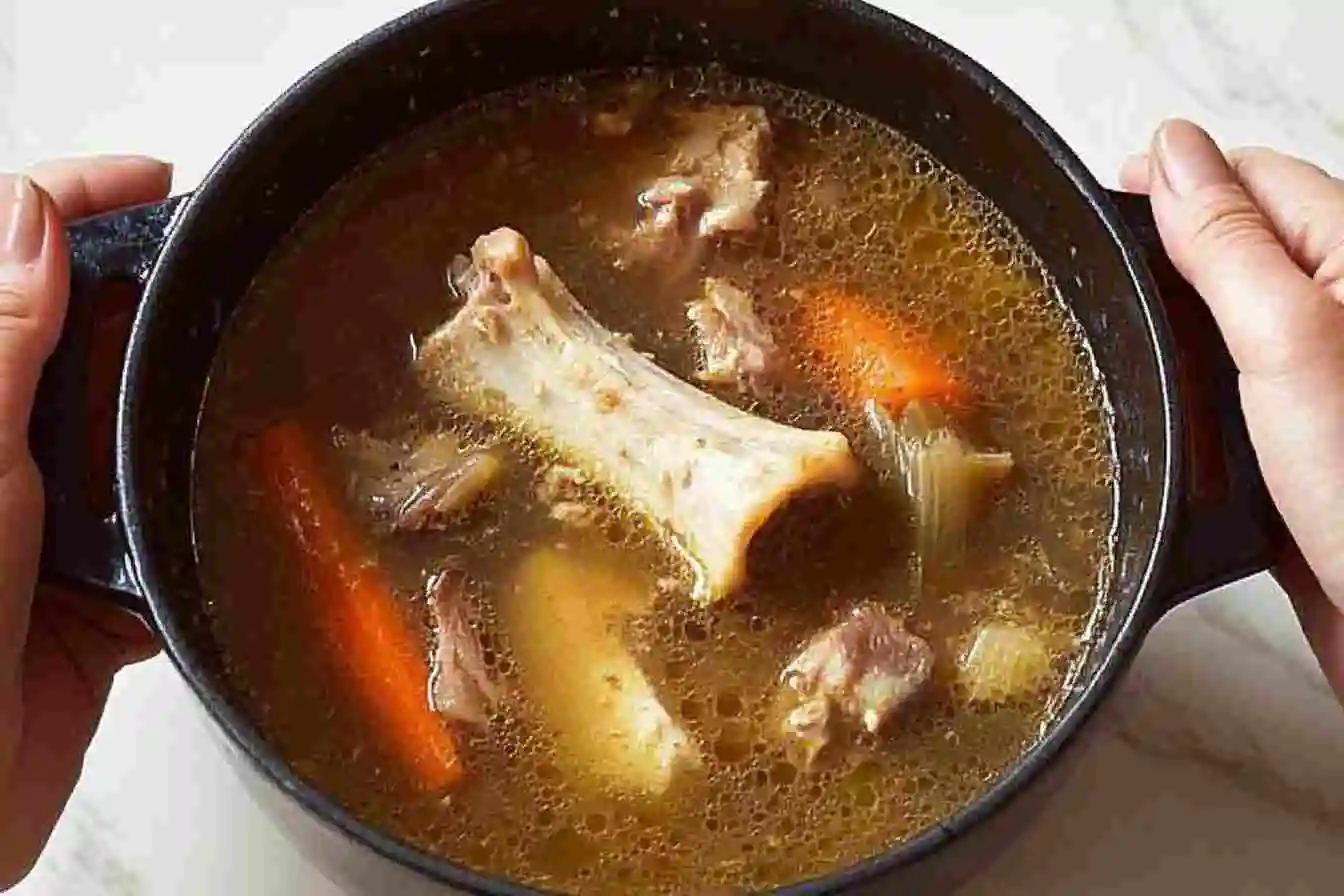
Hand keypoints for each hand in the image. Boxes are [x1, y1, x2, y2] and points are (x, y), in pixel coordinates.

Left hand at [0, 156, 172, 885]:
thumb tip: (32, 216)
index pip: (13, 259)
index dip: (77, 200)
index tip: (153, 177)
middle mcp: (8, 451)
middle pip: (88, 340)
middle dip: (151, 300)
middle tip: (219, 272)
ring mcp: (58, 522)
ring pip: (141, 435)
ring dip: (185, 414)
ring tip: (243, 379)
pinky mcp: (109, 593)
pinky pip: (174, 534)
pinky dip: (203, 521)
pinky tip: (234, 500)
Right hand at [1120, 120, 1343, 699]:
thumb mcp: (1290, 340)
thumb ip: (1229, 245)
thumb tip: (1175, 154)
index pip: (1253, 180)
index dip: (1175, 180)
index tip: (1102, 199)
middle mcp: (1334, 319)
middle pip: (1238, 248)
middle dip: (1165, 248)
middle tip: (1092, 267)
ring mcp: (1314, 388)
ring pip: (1224, 327)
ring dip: (1168, 326)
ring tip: (1105, 330)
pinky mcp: (1292, 453)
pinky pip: (1224, 400)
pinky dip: (1181, 396)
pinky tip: (1148, 410)